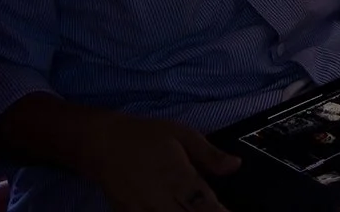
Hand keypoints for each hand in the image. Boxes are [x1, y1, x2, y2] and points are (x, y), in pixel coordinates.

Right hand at [75, 110, 239, 211]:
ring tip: (194, 211)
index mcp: (179, 177)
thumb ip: (210, 155)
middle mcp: (161, 199)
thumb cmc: (146, 137)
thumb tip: (235, 165)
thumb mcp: (183, 135)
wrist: (103, 144)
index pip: (205, 205)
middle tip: (217, 211)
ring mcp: (143, 211)